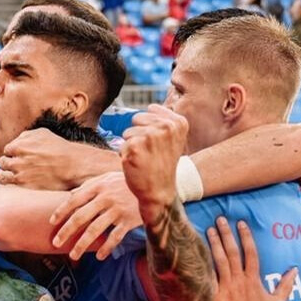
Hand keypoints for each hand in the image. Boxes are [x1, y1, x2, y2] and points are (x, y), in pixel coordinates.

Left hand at [0, 128, 112, 189]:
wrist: (73, 166)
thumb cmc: (60, 149)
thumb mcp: (42, 133)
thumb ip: (25, 136)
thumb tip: (16, 141)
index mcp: (18, 146)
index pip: (7, 150)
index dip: (13, 154)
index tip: (18, 157)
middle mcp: (17, 161)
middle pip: (3, 163)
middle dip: (8, 164)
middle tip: (16, 167)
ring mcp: (20, 176)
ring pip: (2, 177)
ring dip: (4, 176)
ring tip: (10, 177)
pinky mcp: (25, 188)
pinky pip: (10, 188)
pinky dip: (11, 186)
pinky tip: (16, 185)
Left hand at [49, 172, 142, 260]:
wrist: (153, 184)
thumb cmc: (126, 182)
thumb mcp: (107, 178)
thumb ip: (89, 186)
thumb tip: (71, 195)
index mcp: (98, 187)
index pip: (74, 200)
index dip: (62, 211)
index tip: (52, 222)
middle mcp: (106, 199)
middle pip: (81, 217)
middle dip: (66, 231)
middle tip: (55, 243)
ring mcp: (117, 210)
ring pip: (95, 230)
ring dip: (82, 244)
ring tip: (73, 255)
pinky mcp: (129, 220)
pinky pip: (115, 237)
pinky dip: (106, 247)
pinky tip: (98, 256)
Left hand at [121, 104, 188, 218]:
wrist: (160, 192)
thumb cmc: (163, 166)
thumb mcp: (172, 140)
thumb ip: (164, 121)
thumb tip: (150, 107)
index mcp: (178, 123)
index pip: (151, 110)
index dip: (150, 127)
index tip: (160, 144)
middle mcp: (166, 127)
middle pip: (137, 118)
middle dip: (139, 134)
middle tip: (151, 153)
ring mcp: (150, 136)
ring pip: (128, 132)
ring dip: (131, 146)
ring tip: (144, 159)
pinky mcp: (134, 146)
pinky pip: (121, 144)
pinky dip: (125, 155)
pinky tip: (137, 165)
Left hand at [207, 216, 294, 300]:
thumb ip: (285, 285)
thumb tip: (294, 271)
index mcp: (254, 280)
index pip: (250, 252)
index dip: (245, 236)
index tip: (240, 223)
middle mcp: (239, 280)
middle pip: (232, 252)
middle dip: (226, 234)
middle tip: (220, 219)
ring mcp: (226, 288)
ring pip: (219, 261)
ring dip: (214, 244)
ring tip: (209, 230)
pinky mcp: (215, 298)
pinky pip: (208, 279)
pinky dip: (203, 266)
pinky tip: (196, 256)